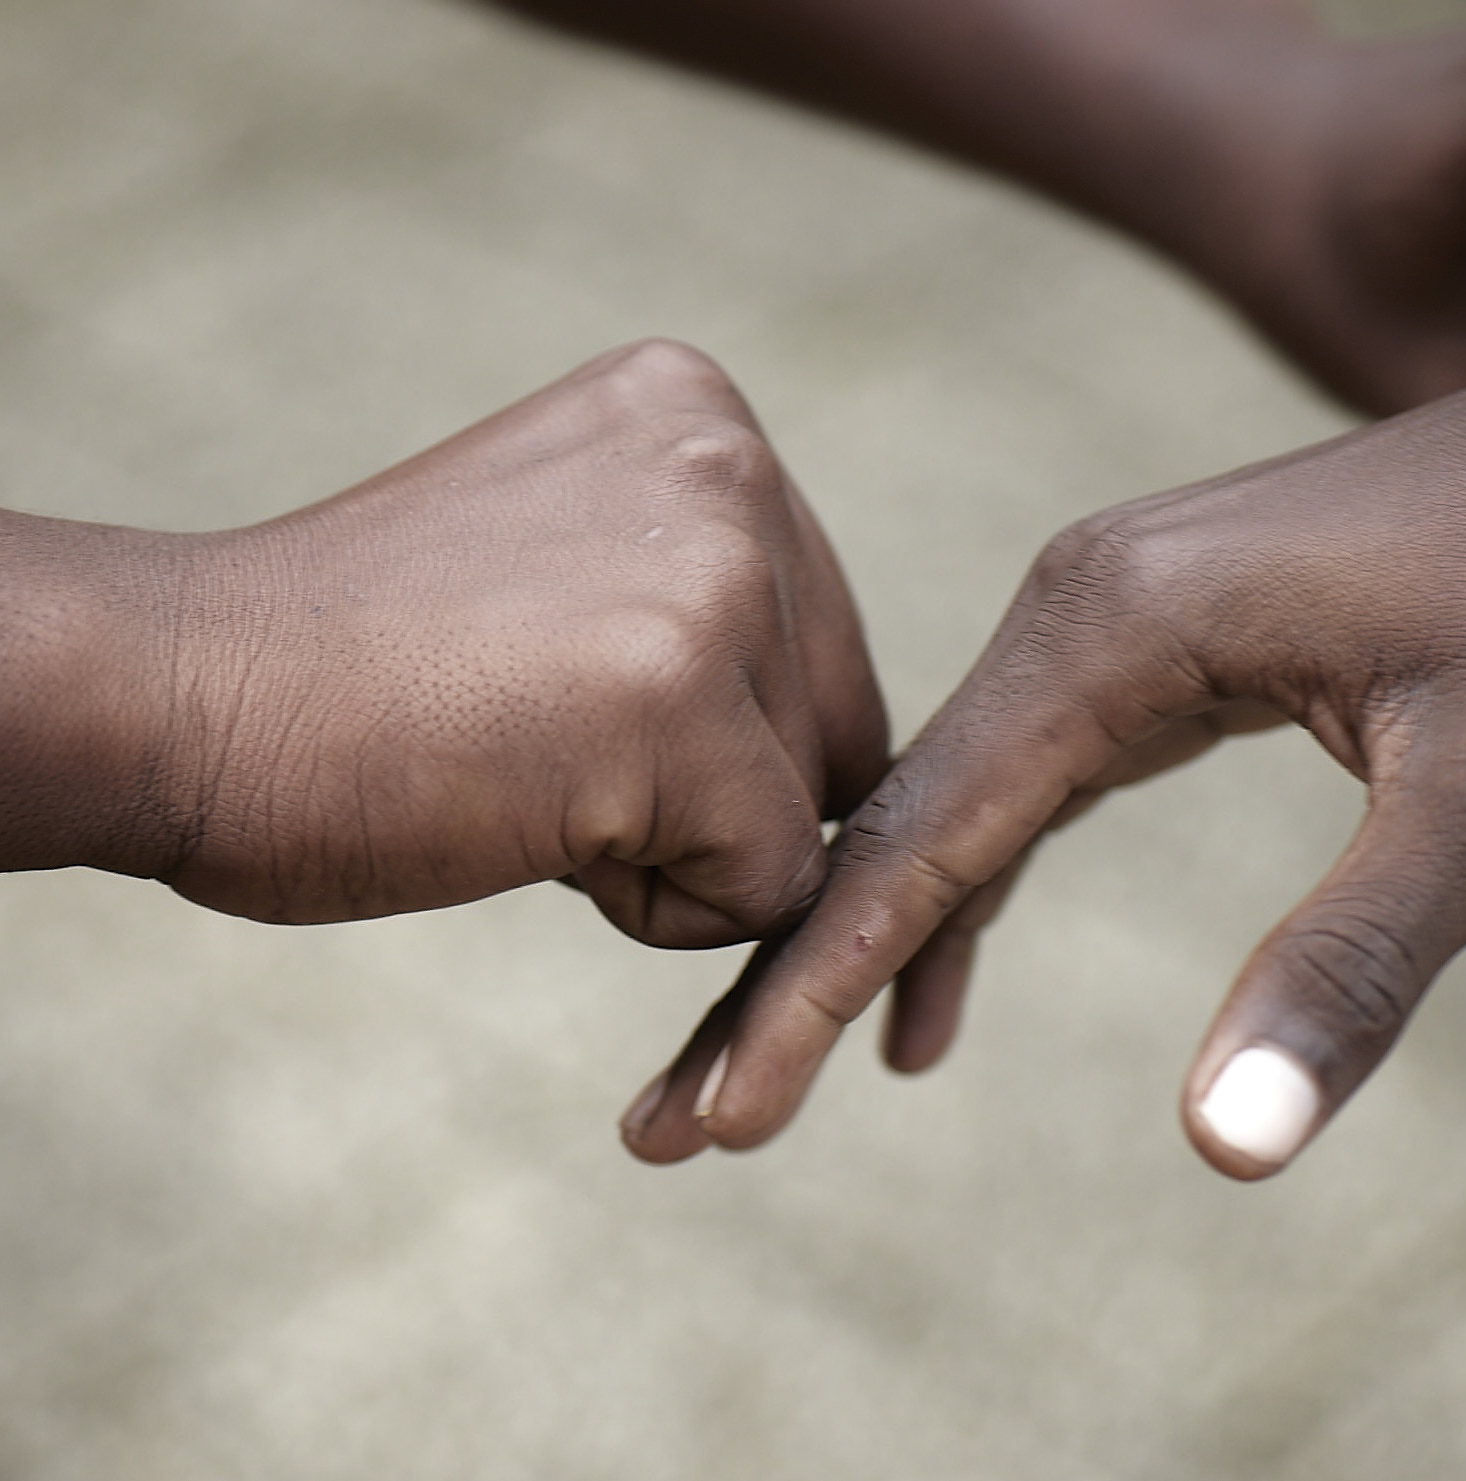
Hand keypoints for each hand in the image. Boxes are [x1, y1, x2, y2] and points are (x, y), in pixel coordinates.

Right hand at [16, 341, 886, 941]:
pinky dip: (659, 906)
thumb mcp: (566, 557)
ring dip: (676, 844)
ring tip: (522, 770)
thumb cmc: (355, 664)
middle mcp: (728, 463)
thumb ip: (703, 592)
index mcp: (698, 414)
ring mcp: (713, 573)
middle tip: (529, 742)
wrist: (175, 692)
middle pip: (833, 727)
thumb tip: (849, 741)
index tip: (552, 694)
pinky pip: (773, 885)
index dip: (709, 730)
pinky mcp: (682, 698)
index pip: (819, 642)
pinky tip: (529, 822)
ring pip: (806, 810)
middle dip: (707, 792)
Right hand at [621, 278, 1465, 1175]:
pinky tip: (935, 983)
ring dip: (864, 939)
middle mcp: (1082, 603)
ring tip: (769, 1073)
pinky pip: (1024, 779)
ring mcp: (1115, 612)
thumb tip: (1225, 1153)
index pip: (924, 839)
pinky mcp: (1159, 636)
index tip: (720, 1117)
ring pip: (952, 802)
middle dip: (791, 979)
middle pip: (898, 820)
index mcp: (1117, 625)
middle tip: (677, 1127)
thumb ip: (1352, 965)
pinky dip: (966, 885)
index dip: (815, 988)